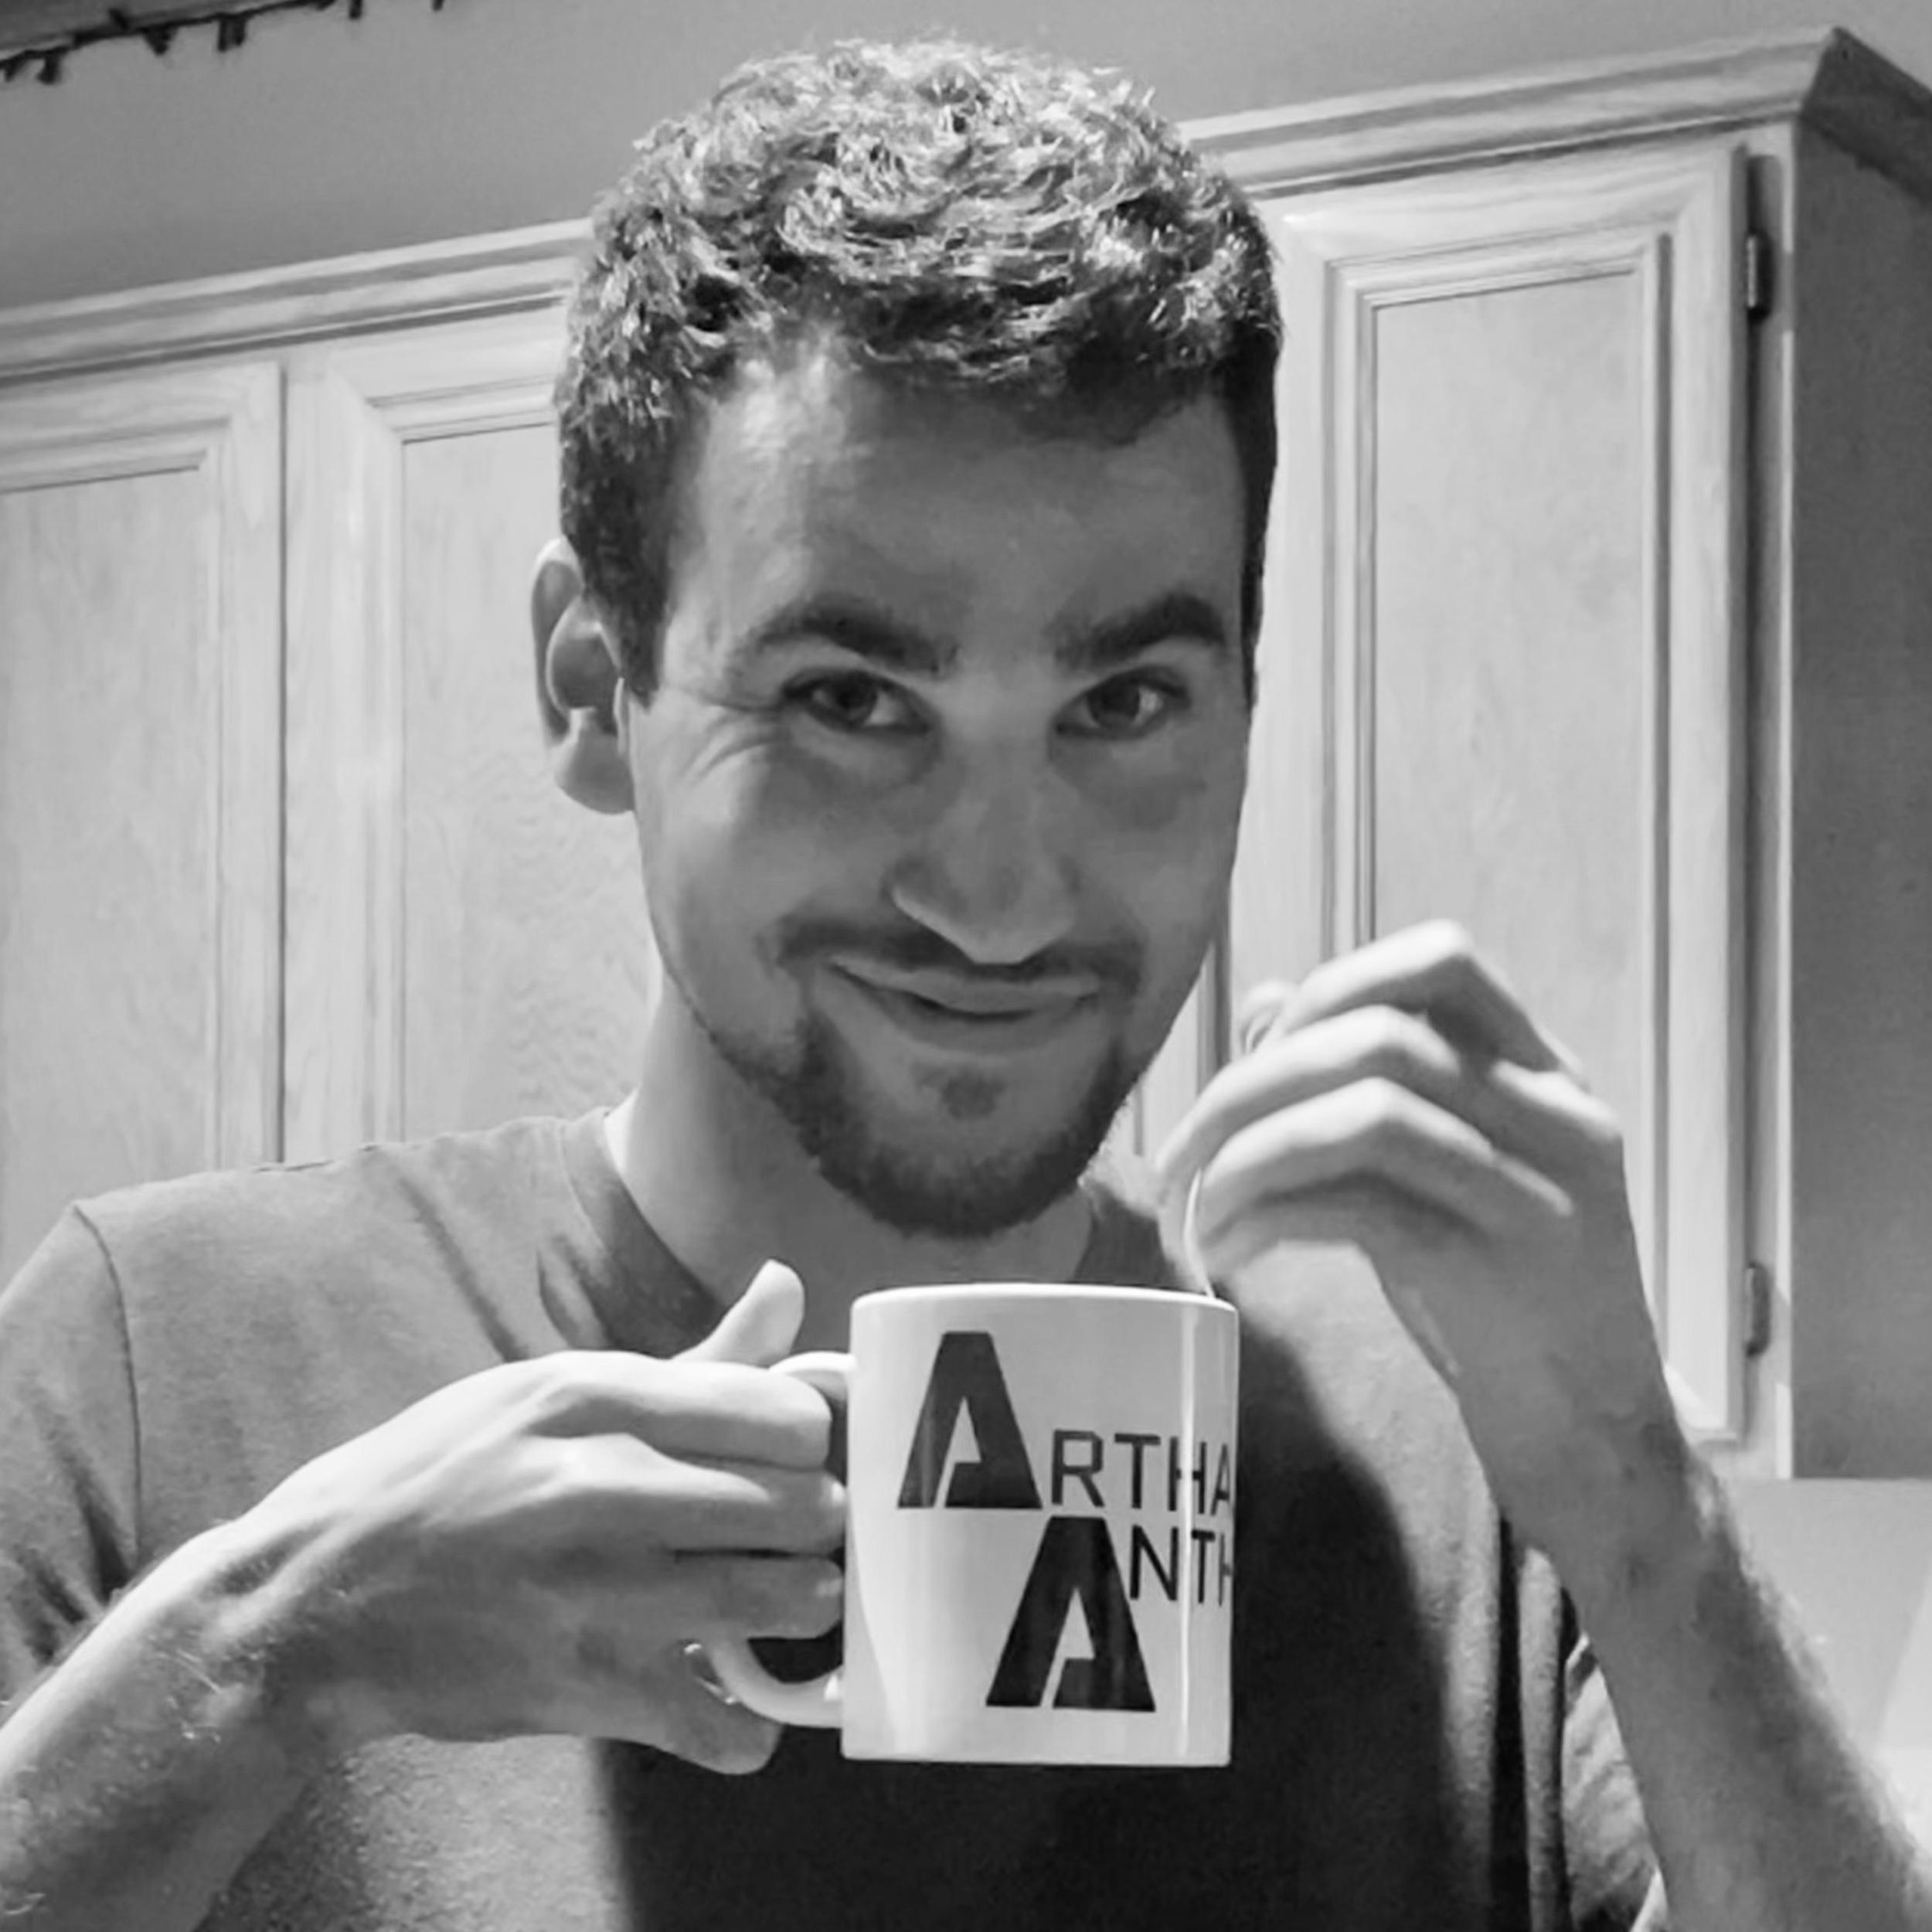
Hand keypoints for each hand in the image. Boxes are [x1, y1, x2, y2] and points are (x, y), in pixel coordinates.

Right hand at [237, 1260, 841, 1773]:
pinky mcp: (582, 1687)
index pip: (778, 1411)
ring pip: (778, 1599)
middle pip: (798, 1503)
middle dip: (819, 1522)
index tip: (799, 1457)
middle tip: (802, 1533)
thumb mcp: (552, 1391)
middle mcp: (600, 1485)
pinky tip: (731, 1705)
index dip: (813, 1439)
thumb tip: (790, 1285)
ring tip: (785, 1598)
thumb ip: (692, 1361)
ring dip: (801, 1604)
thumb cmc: (447, 1476)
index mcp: (595, 1396)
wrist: (316, 1596)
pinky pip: (717, 1723)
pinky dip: (743, 1727)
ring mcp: (594, 1592)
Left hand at [1154, 921, 1690, 1577]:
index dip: (1324, 992)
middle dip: (1249, 1088)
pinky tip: (1232, 1253)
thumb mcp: (1437, 1175)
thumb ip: (1365, 1090)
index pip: (1441, 961)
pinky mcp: (1503, 1274)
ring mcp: (1539, 1192)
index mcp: (1544, 1075)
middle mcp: (1555, 1115)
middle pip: (1377, 1038)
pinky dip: (1271, 1217)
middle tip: (1177, 1159)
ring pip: (1368, 1114)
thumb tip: (1263, 1003)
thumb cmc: (1504, 1305)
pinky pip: (1364, 1208)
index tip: (1249, 1064)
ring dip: (1249, 1154)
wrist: (1598, 1442)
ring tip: (1195, 1212)